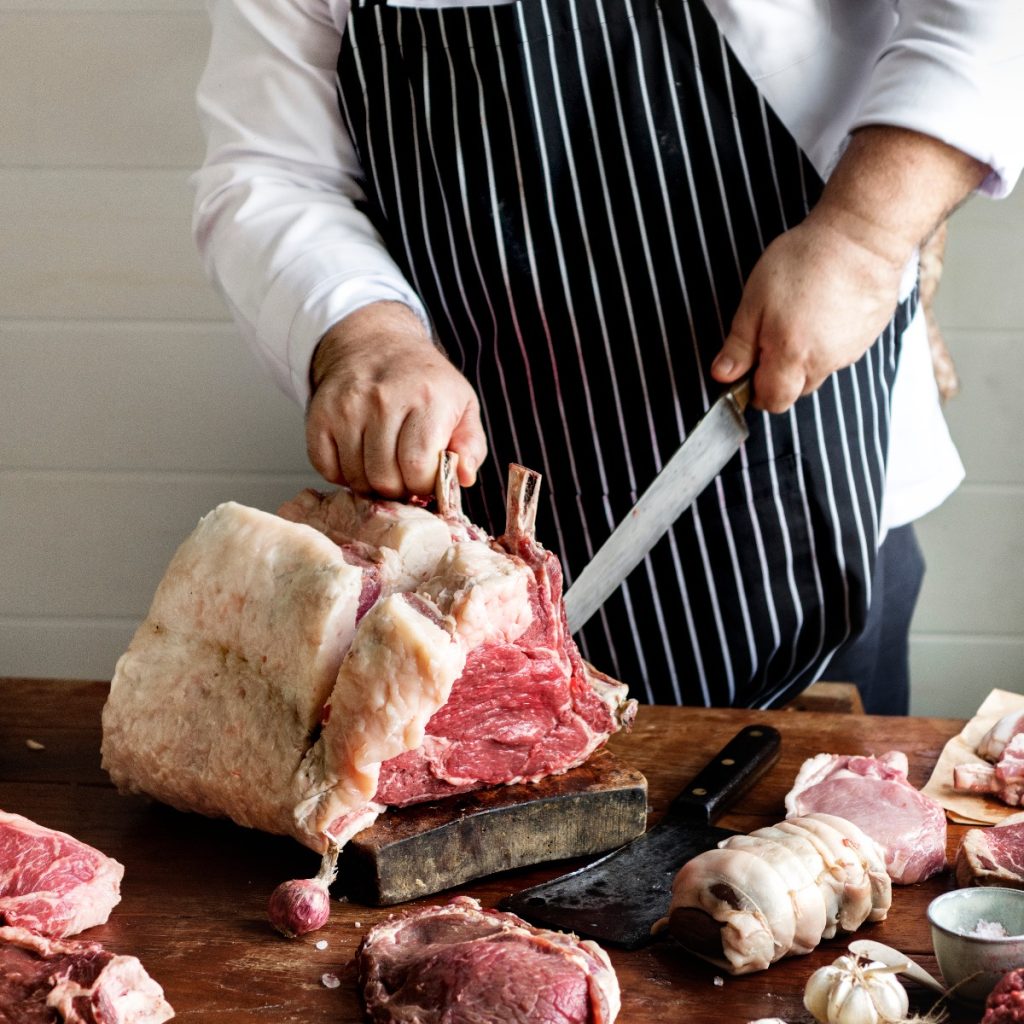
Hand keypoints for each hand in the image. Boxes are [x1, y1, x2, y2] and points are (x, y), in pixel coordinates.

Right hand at [305, 302, 486, 496]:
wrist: (376, 343)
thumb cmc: (424, 382)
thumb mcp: (463, 405)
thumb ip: (471, 445)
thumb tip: (464, 477)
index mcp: (427, 399)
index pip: (418, 467)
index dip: (423, 485)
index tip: (425, 478)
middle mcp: (384, 400)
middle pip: (385, 478)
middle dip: (398, 488)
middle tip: (404, 475)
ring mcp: (347, 407)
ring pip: (356, 477)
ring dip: (371, 483)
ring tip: (384, 465)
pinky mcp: (320, 414)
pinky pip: (327, 469)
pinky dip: (342, 474)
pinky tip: (359, 458)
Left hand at [710, 212, 903, 411]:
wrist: (862, 236)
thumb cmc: (805, 261)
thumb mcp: (755, 300)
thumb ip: (739, 344)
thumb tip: (723, 375)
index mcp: (791, 356)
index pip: (771, 400)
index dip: (754, 392)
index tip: (748, 371)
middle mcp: (823, 362)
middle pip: (795, 391)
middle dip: (778, 376)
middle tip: (770, 338)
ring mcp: (850, 352)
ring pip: (819, 371)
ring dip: (804, 358)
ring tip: (800, 317)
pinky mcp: (868, 337)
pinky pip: (841, 353)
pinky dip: (828, 342)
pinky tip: (823, 312)